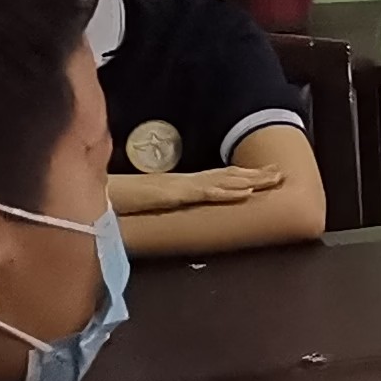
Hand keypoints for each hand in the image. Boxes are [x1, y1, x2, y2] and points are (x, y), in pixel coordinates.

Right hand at [114, 164, 292, 214]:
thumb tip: (177, 207)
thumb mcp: (151, 203)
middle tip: (282, 173)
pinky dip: (225, 192)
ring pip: (222, 181)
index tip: (265, 174)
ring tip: (274, 179)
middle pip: (227, 176)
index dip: (243, 176)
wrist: (97, 195)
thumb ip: (166, 203)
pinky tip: (245, 193)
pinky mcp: (172, 194)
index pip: (219, 178)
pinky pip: (203, 193)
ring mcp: (181, 186)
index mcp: (182, 184)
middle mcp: (186, 182)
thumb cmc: (120, 200)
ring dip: (250, 180)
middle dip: (256, 174)